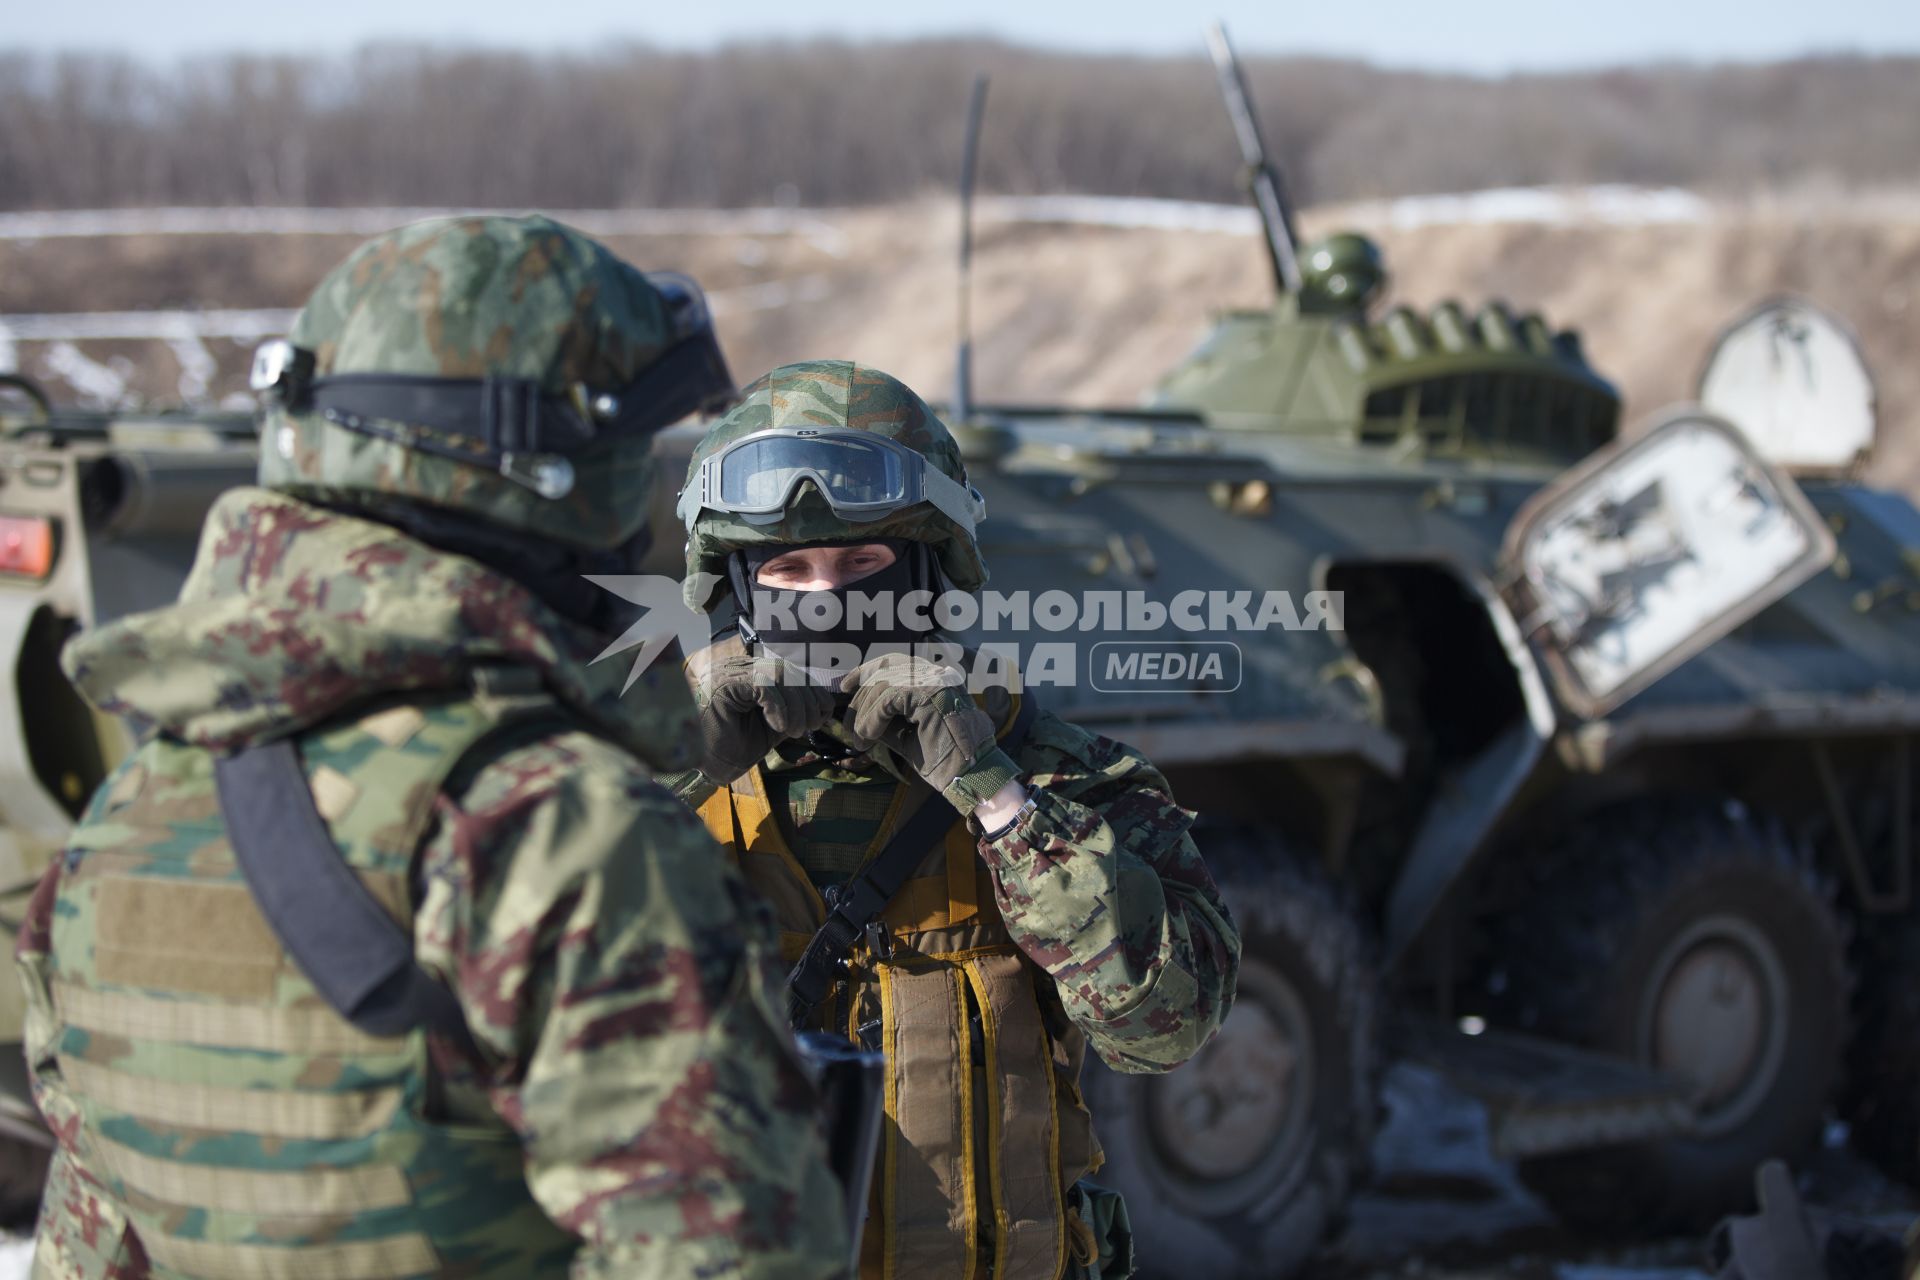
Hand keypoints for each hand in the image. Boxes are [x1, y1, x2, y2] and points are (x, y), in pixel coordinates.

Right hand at [691, 650, 836, 783]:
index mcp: (755, 678)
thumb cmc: (733, 748)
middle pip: (790, 672)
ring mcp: (734, 673)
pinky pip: (763, 684)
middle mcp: (744, 670)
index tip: (820, 718)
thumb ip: (793, 713)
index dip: (814, 693)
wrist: (704, 765)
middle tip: (808, 728)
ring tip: (793, 731)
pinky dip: (778, 706)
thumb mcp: (773, 729)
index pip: (794, 673)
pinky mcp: (727, 682)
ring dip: (795, 706)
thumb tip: (823, 706)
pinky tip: (779, 726)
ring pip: (780, 675)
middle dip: (808, 701)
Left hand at [840, 654, 1002, 805]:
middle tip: (849, 727)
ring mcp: (936, 681)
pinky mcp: (931, 694)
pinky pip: (888, 698)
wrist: (970, 777)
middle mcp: (936, 674)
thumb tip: (854, 711)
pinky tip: (868, 738)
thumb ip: (883, 718)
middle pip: (885, 667)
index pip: (894, 662)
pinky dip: (872, 719)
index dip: (866, 671)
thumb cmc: (942, 760)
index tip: (845, 687)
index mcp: (934, 679)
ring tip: (860, 740)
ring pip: (884, 684)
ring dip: (864, 714)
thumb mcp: (904, 734)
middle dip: (860, 696)